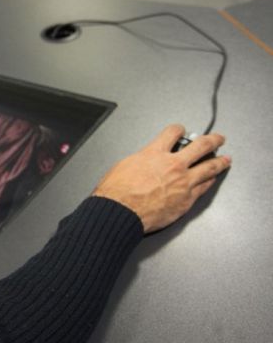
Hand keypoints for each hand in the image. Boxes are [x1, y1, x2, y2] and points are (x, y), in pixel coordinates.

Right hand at [92, 125, 230, 233]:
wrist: (120, 212)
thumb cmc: (117, 193)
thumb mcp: (124, 165)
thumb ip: (142, 160)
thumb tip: (146, 161)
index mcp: (155, 153)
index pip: (172, 133)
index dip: (178, 129)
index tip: (181, 130)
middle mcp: (173, 165)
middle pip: (201, 146)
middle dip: (212, 140)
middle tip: (217, 139)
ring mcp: (183, 182)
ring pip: (209, 167)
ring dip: (220, 162)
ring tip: (225, 159)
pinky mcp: (187, 199)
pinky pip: (204, 187)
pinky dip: (210, 181)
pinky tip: (212, 179)